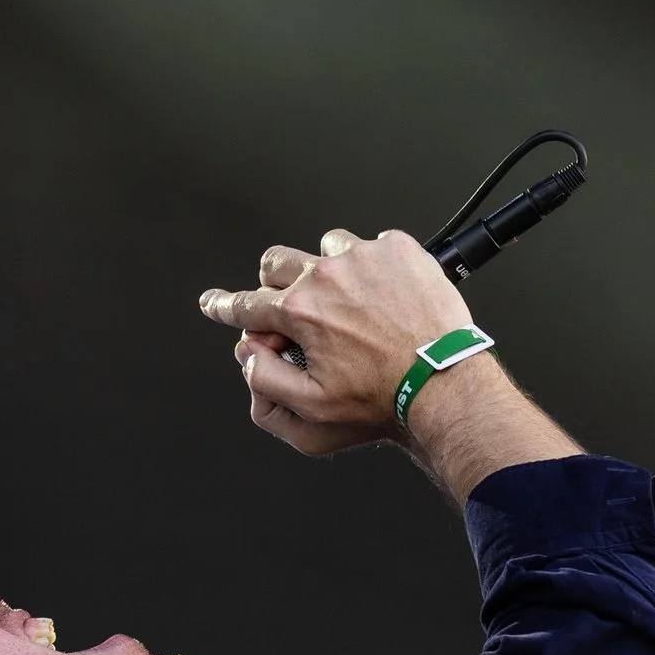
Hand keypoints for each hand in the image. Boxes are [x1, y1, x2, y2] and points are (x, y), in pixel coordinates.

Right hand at [200, 229, 471, 456]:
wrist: (442, 382)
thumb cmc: (382, 399)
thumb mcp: (311, 408)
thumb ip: (266, 380)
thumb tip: (248, 355)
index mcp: (300, 312)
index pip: (246, 305)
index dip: (223, 306)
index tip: (212, 302)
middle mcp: (326, 276)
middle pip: (276, 263)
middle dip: (273, 283)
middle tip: (291, 306)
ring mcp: (363, 257)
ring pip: (324, 250)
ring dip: (327, 273)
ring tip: (350, 304)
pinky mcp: (398, 250)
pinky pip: (371, 246)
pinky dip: (372, 266)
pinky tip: (385, 296)